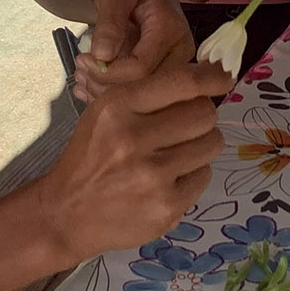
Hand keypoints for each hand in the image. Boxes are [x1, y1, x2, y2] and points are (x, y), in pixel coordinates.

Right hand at [35, 61, 229, 261]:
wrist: (66, 214)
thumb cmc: (90, 156)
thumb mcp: (105, 113)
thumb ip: (148, 95)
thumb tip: (205, 80)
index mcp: (118, 107)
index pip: (182, 82)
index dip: (212, 77)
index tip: (223, 77)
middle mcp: (134, 138)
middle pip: (205, 114)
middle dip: (201, 117)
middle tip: (186, 126)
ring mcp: (152, 176)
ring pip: (211, 144)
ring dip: (201, 145)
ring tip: (177, 153)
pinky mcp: (166, 207)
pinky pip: (204, 176)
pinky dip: (192, 175)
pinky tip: (168, 179)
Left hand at [74, 0, 191, 103]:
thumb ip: (110, 20)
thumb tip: (103, 55)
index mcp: (172, 30)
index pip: (140, 69)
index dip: (107, 72)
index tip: (82, 59)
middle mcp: (180, 52)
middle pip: (142, 88)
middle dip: (105, 86)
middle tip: (78, 71)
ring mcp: (174, 64)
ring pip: (139, 95)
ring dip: (104, 92)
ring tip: (80, 76)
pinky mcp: (163, 71)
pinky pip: (138, 92)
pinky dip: (109, 93)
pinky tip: (88, 85)